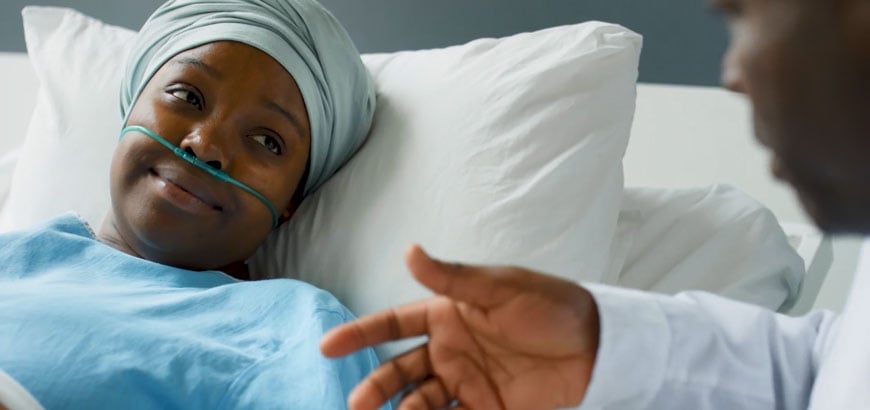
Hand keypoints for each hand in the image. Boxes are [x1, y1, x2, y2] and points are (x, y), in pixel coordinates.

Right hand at [320, 245, 600, 409]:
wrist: (600, 347)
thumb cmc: (552, 307)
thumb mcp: (502, 288)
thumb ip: (454, 278)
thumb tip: (409, 251)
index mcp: (448, 315)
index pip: (394, 324)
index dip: (360, 334)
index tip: (327, 347)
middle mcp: (451, 350)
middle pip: (400, 371)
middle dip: (376, 387)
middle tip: (358, 405)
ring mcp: (468, 383)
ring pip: (420, 402)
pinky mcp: (489, 409)